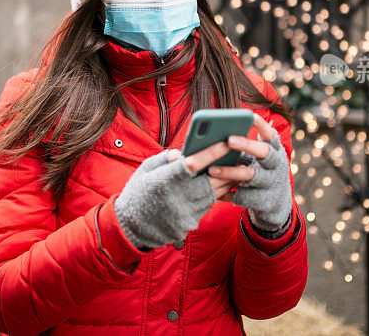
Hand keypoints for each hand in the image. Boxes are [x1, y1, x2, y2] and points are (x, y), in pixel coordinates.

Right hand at [114, 145, 228, 249]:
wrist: (129, 226)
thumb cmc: (138, 191)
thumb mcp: (146, 169)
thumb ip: (165, 158)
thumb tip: (184, 153)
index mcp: (163, 181)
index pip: (192, 164)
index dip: (211, 153)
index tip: (226, 141)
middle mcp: (174, 199)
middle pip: (209, 182)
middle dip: (226, 169)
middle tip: (239, 158)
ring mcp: (182, 215)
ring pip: (211, 196)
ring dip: (223, 183)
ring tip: (234, 171)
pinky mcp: (186, 226)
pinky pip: (205, 208)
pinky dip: (212, 196)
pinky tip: (217, 188)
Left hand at [208, 112, 292, 230]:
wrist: (275, 200)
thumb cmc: (258, 169)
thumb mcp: (256, 156)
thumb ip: (242, 146)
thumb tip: (213, 135)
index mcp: (274, 149)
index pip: (270, 133)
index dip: (262, 125)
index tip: (250, 115)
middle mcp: (276, 163)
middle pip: (263, 151)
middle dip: (247, 144)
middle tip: (228, 140)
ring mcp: (272, 182)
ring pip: (250, 175)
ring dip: (230, 172)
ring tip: (211, 170)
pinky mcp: (265, 199)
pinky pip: (246, 195)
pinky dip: (230, 194)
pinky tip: (217, 194)